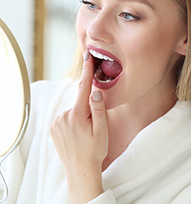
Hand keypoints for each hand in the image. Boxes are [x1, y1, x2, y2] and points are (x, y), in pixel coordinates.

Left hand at [50, 50, 108, 202]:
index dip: (86, 70)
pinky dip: (73, 120)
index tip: (87, 55)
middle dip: (88, 107)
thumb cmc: (94, 151)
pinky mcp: (53, 127)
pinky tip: (77, 134)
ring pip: (73, 110)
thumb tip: (95, 90)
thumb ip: (99, 109)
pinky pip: (66, 117)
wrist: (80, 170)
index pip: (83, 87)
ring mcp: (57, 122)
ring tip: (85, 133)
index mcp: (78, 115)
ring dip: (80, 115)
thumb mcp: (102, 130)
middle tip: (94, 125)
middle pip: (80, 101)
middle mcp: (64, 116)